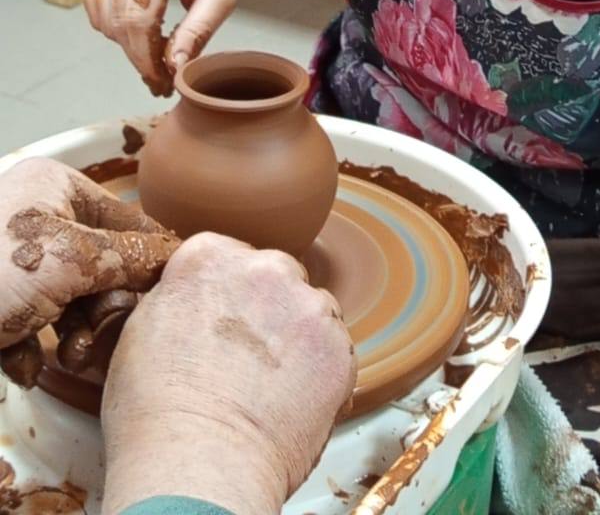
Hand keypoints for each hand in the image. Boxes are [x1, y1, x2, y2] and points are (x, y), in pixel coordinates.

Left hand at [0, 158, 177, 385]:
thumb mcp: (72, 260)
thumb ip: (132, 257)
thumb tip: (181, 257)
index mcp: (55, 186)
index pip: (128, 220)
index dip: (150, 259)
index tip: (170, 295)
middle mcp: (34, 217)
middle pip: (99, 265)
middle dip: (102, 308)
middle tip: (100, 335)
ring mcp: (9, 261)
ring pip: (66, 300)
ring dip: (72, 335)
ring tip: (66, 358)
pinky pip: (30, 325)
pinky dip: (30, 349)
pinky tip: (23, 365)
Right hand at [79, 0, 241, 94]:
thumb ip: (199, 29)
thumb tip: (174, 67)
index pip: (139, 16)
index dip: (147, 56)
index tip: (163, 80)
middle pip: (119, 23)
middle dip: (141, 57)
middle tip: (165, 74)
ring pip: (105, 23)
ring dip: (130, 44)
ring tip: (159, 44)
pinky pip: (96, 13)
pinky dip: (118, 28)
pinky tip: (143, 24)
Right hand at [101, 233, 356, 514]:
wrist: (197, 465)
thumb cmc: (154, 413)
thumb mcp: (140, 332)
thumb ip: (177, 297)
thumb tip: (190, 300)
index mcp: (209, 257)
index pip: (227, 257)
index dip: (225, 294)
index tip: (221, 321)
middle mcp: (264, 267)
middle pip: (275, 276)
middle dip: (266, 308)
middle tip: (246, 359)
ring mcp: (308, 305)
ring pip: (310, 311)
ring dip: (297, 337)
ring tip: (269, 387)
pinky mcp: (338, 347)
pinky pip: (334, 351)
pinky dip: (320, 373)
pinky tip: (290, 403)